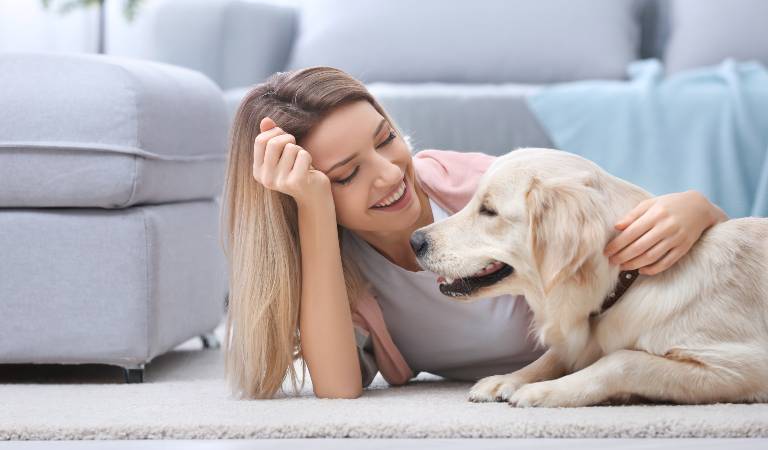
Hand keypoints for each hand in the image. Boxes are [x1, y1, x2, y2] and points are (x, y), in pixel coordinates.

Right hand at [252, 116, 331, 206]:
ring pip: (291, 148)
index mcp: (258, 171)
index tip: (284, 137)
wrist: (313, 195)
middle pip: (274, 143)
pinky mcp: (296, 182)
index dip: (274, 133)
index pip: (260, 140)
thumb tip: (266, 120)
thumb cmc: (297, 170)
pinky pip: (303, 155)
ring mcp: (280, 182)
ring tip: (301, 162)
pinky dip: (308, 157)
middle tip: (295, 146)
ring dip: (300, 150)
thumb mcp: (281, 152)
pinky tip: (308, 169)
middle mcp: (266, 179)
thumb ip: (271, 136)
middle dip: (288, 138)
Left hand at [603, 190, 724, 275]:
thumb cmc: (669, 205)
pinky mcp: (683, 248)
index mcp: (656, 214)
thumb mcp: (650, 204)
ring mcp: (676, 239)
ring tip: (622, 267)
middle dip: (622, 256)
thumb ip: (633, 215)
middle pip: (640, 247)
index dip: (617, 244)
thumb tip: (616, 227)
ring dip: (634, 264)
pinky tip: (641, 270)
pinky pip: (666, 263)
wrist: (699, 208)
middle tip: (611, 261)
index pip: (631, 233)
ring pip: (651, 257)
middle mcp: (666, 227)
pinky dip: (652, 269)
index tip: (606, 251)